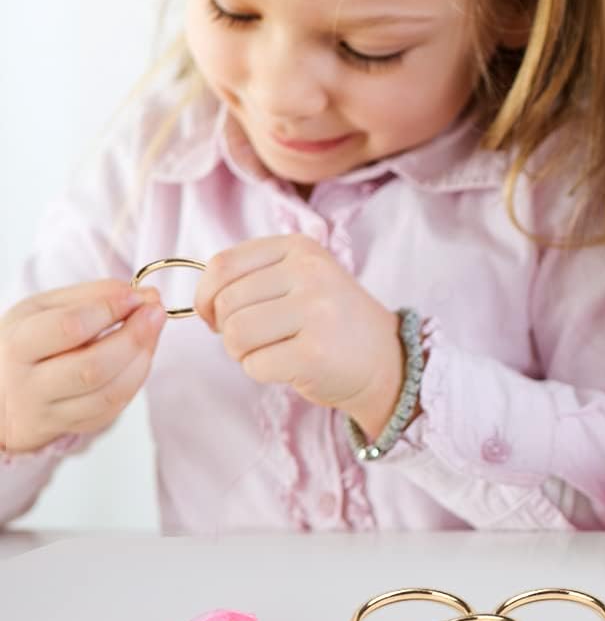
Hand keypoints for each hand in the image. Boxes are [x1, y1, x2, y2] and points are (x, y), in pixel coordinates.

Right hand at [0, 280, 165, 454]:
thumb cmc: (30, 340)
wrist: (3, 390)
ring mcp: (50, 412)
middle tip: (156, 312)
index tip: (137, 295)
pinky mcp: (73, 427)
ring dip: (142, 359)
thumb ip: (93, 296)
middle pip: (93, 367)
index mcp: (19, 345)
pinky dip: (136, 379)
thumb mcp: (44, 308)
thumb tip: (143, 294)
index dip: (110, 309)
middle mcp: (30, 385)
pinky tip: (140, 356)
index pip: (69, 328)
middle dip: (134, 337)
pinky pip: (114, 408)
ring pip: (109, 393)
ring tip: (153, 330)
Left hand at [195, 235, 404, 437]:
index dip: (206, 296)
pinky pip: (254, 365)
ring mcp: (315, 312)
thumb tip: (202, 302)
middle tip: (257, 339)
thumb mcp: (302, 279)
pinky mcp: (314, 353)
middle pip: (226, 303)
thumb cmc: (332, 323)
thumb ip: (254, 276)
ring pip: (235, 334)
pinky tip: (289, 366)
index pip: (223, 265)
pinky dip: (261, 372)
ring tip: (273, 351)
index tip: (218, 316)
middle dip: (227, 329)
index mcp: (301, 248)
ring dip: (242, 352)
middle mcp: (310, 273)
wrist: (386, 361)